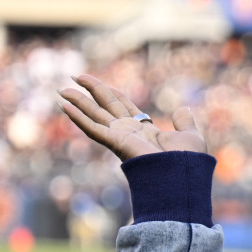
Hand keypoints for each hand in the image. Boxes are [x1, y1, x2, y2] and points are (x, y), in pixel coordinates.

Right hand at [58, 74, 205, 160]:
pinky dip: (78, 118)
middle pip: (105, 106)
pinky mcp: (115, 142)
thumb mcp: (189, 135)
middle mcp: (129, 133)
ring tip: (61, 90)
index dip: (110, 93)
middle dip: (90, 90)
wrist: (183, 174)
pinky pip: (92, 128)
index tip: (98, 83)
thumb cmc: (188, 161)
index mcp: (145, 130)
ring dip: (78, 102)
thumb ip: (184, 121)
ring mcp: (120, 137)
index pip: (123, 106)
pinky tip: (64, 106)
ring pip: (94, 115)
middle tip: (73, 77)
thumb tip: (183, 109)